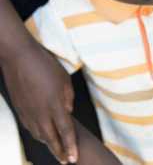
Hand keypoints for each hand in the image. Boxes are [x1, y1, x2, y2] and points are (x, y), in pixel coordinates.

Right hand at [2, 43, 76, 163]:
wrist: (18, 57)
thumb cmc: (45, 65)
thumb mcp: (64, 80)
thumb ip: (68, 98)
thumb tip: (68, 111)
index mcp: (54, 105)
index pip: (65, 131)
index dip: (70, 146)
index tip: (74, 158)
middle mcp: (40, 113)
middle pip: (51, 139)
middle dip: (60, 152)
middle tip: (66, 161)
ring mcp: (28, 112)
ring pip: (39, 135)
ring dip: (49, 144)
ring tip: (58, 151)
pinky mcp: (20, 109)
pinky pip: (30, 127)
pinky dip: (39, 135)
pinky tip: (43, 136)